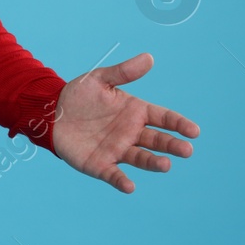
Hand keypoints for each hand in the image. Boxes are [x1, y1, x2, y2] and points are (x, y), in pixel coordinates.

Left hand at [51, 52, 198, 193]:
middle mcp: (131, 133)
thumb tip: (149, 58)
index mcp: (135, 112)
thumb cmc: (79, 95)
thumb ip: (123, 72)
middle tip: (187, 150)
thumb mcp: (99, 79)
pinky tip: (130, 187)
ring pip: (141, 158)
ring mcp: (117, 150)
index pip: (164, 118)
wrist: (50, 111)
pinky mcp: (100, 164)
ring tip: (166, 165)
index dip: (179, 124)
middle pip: (157, 141)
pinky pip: (113, 174)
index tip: (194, 131)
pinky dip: (122, 181)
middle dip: (172, 146)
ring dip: (153, 163)